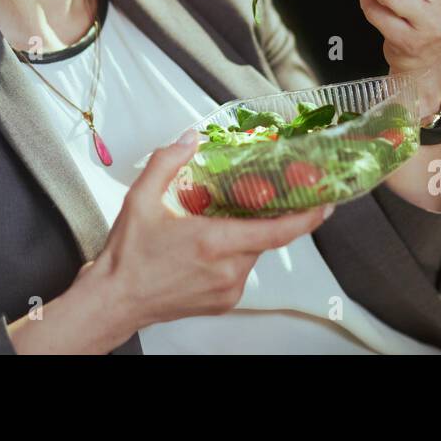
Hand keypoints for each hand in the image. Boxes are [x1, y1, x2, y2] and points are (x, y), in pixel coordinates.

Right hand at [86, 131, 333, 341]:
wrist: (114, 301)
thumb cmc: (128, 257)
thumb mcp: (141, 199)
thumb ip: (167, 162)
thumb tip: (189, 138)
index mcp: (214, 242)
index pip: (278, 230)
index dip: (308, 216)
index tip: (326, 201)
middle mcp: (228, 270)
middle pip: (265, 237)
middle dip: (265, 215)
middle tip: (259, 196)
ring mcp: (228, 290)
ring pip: (253, 253)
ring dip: (245, 235)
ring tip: (218, 221)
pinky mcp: (223, 302)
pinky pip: (241, 271)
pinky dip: (234, 254)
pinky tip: (208, 245)